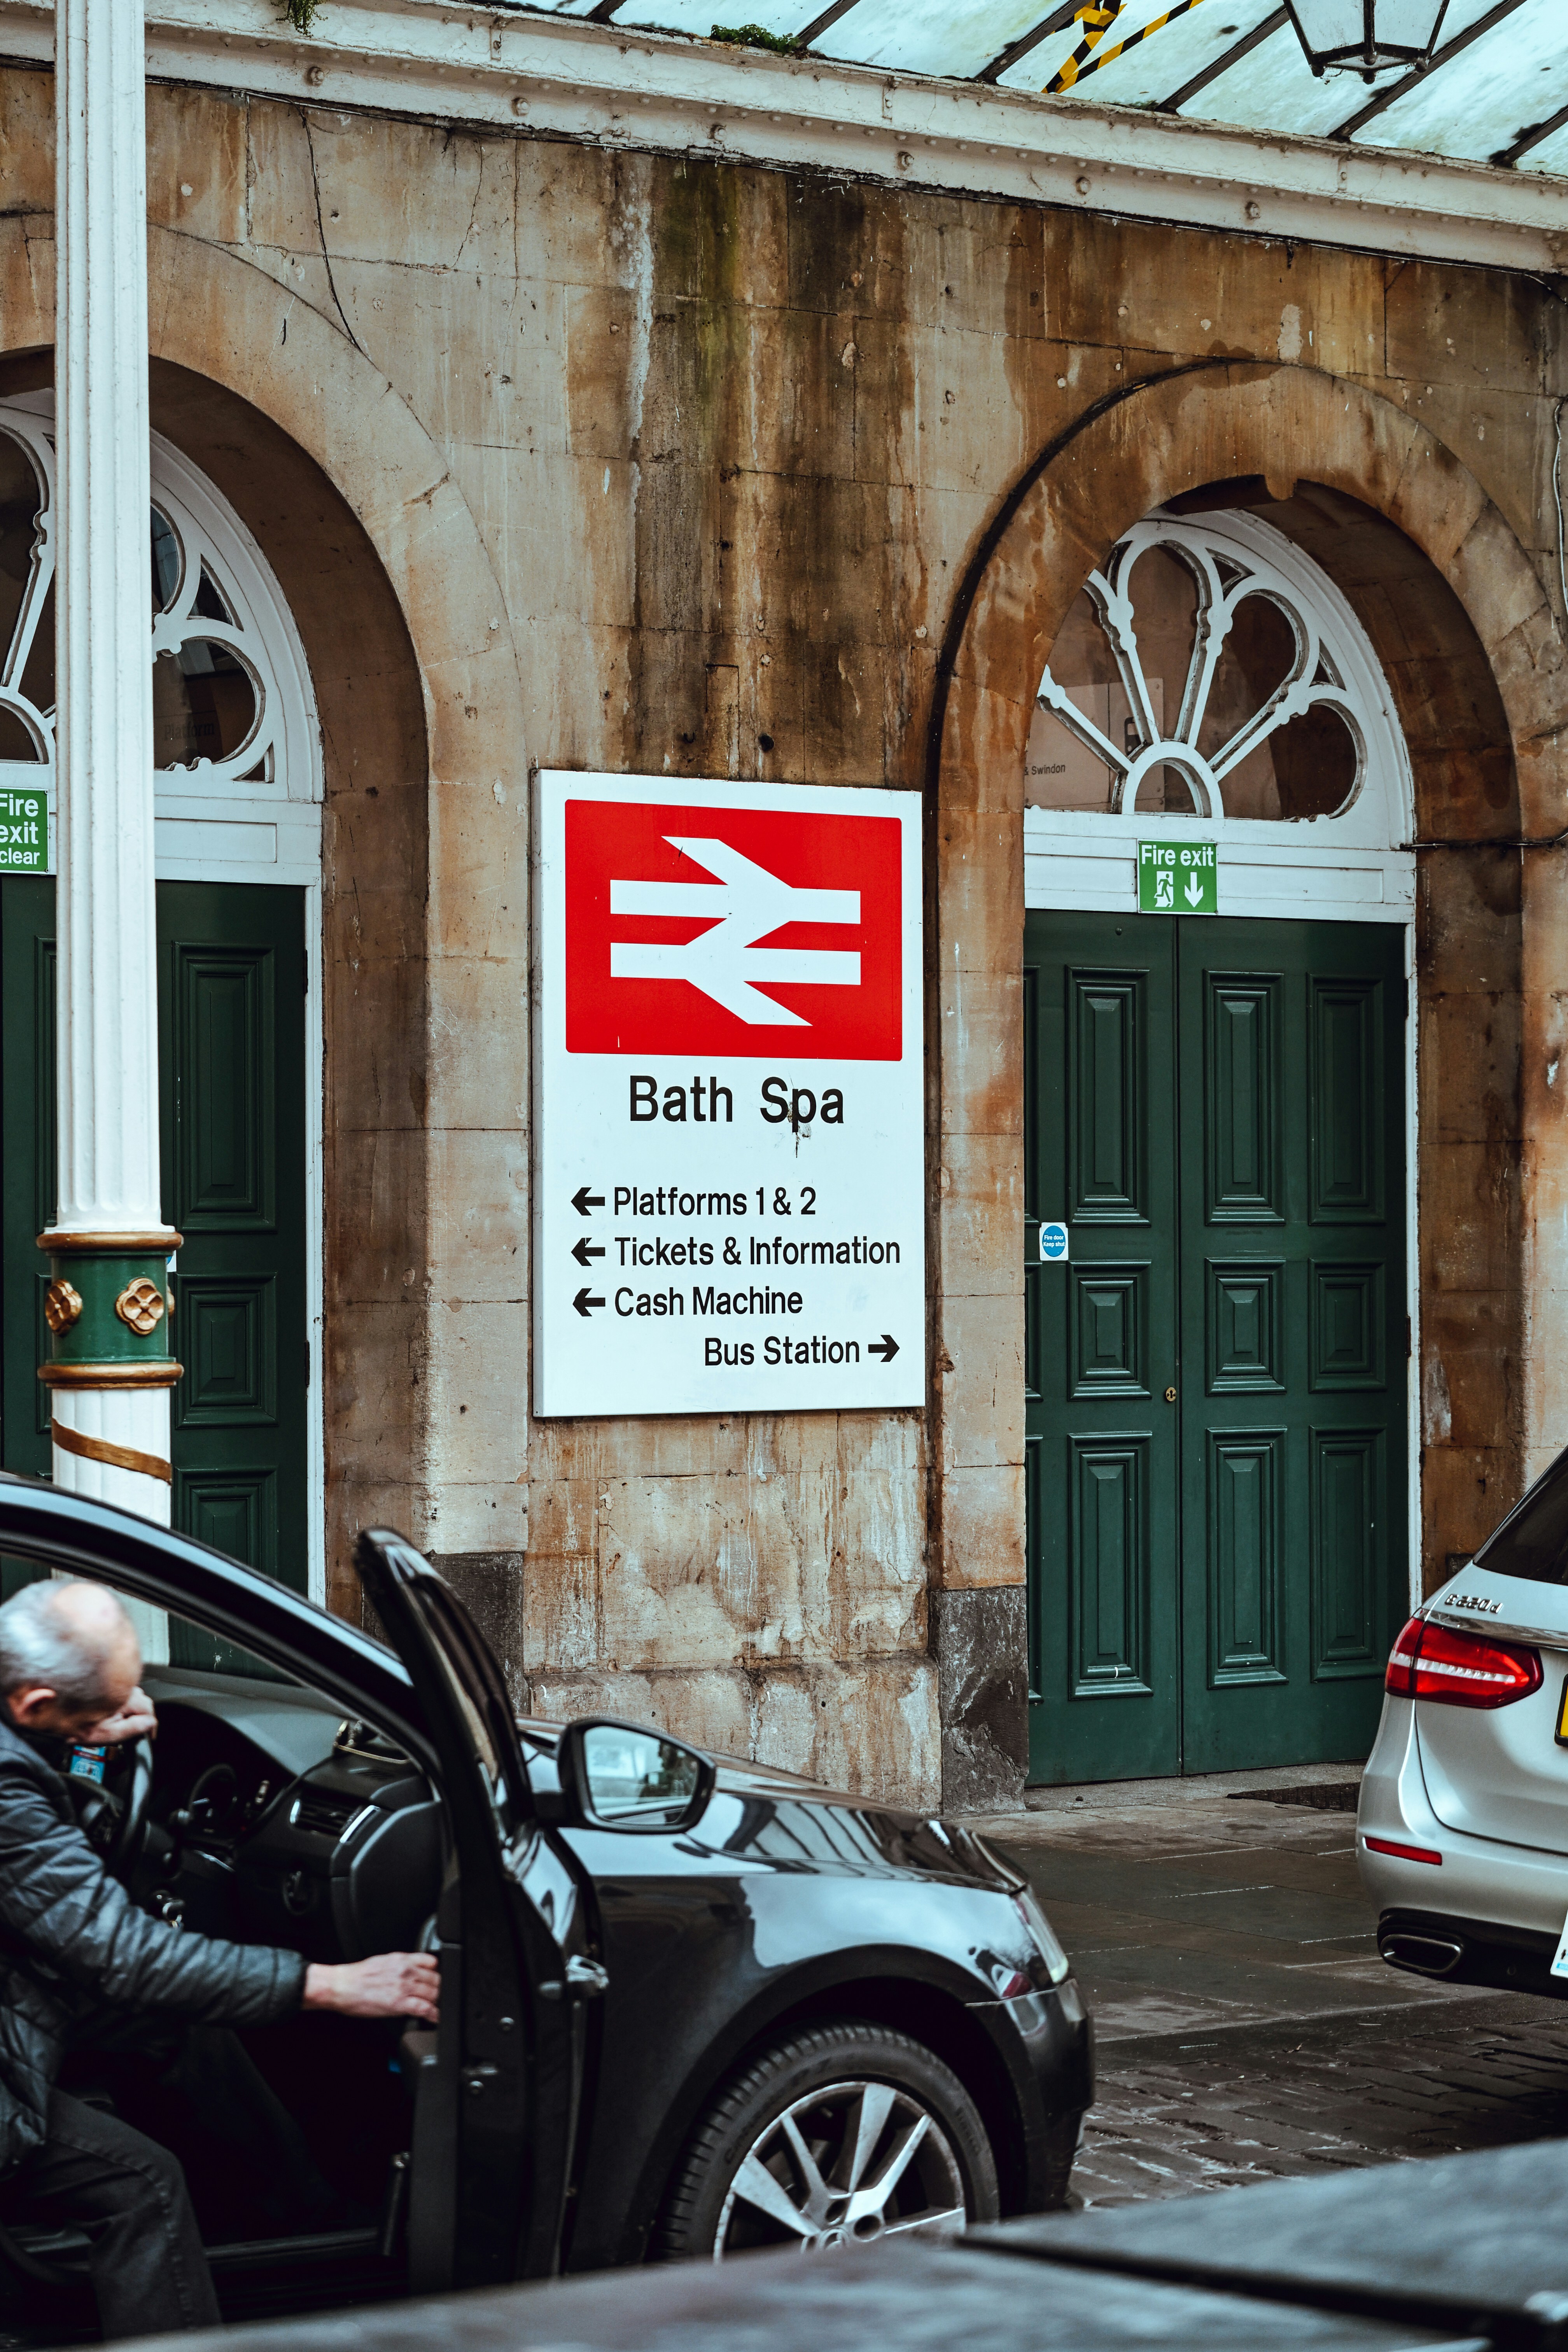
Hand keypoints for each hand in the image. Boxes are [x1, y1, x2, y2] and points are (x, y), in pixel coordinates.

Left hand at [81, 1687, 156, 1745]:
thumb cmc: (76, 1724)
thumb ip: (131, 1728)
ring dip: (134, 1709)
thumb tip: (149, 1724)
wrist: (55, 1713)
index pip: (148, 1709)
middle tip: (139, 1732)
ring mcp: (112, 1686)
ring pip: (133, 1696)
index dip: (151, 1725)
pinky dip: (124, 1704)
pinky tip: (115, 1714)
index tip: (149, 1735)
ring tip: (126, 1724)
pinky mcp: (105, 1687)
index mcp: (123, 1698)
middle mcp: (120, 1689)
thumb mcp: (106, 1733)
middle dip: (143, 1717)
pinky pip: (122, 1694)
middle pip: (142, 1701)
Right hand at [302, 1953, 438, 2023]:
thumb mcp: (383, 1962)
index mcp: (402, 1959)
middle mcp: (406, 1971)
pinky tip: (436, 2018)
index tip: (438, 1979)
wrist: (342, 1986)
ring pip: (434, 1993)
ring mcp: (404, 1987)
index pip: (432, 1961)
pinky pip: (425, 2008)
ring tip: (439, 2007)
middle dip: (440, 1988)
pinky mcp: (400, 2004)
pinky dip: (434, 2014)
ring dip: (438, 2001)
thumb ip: (401, 1965)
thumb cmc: (358, 1976)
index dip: (437, 1971)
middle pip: (436, 1978)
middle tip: (440, 1996)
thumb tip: (411, 1970)